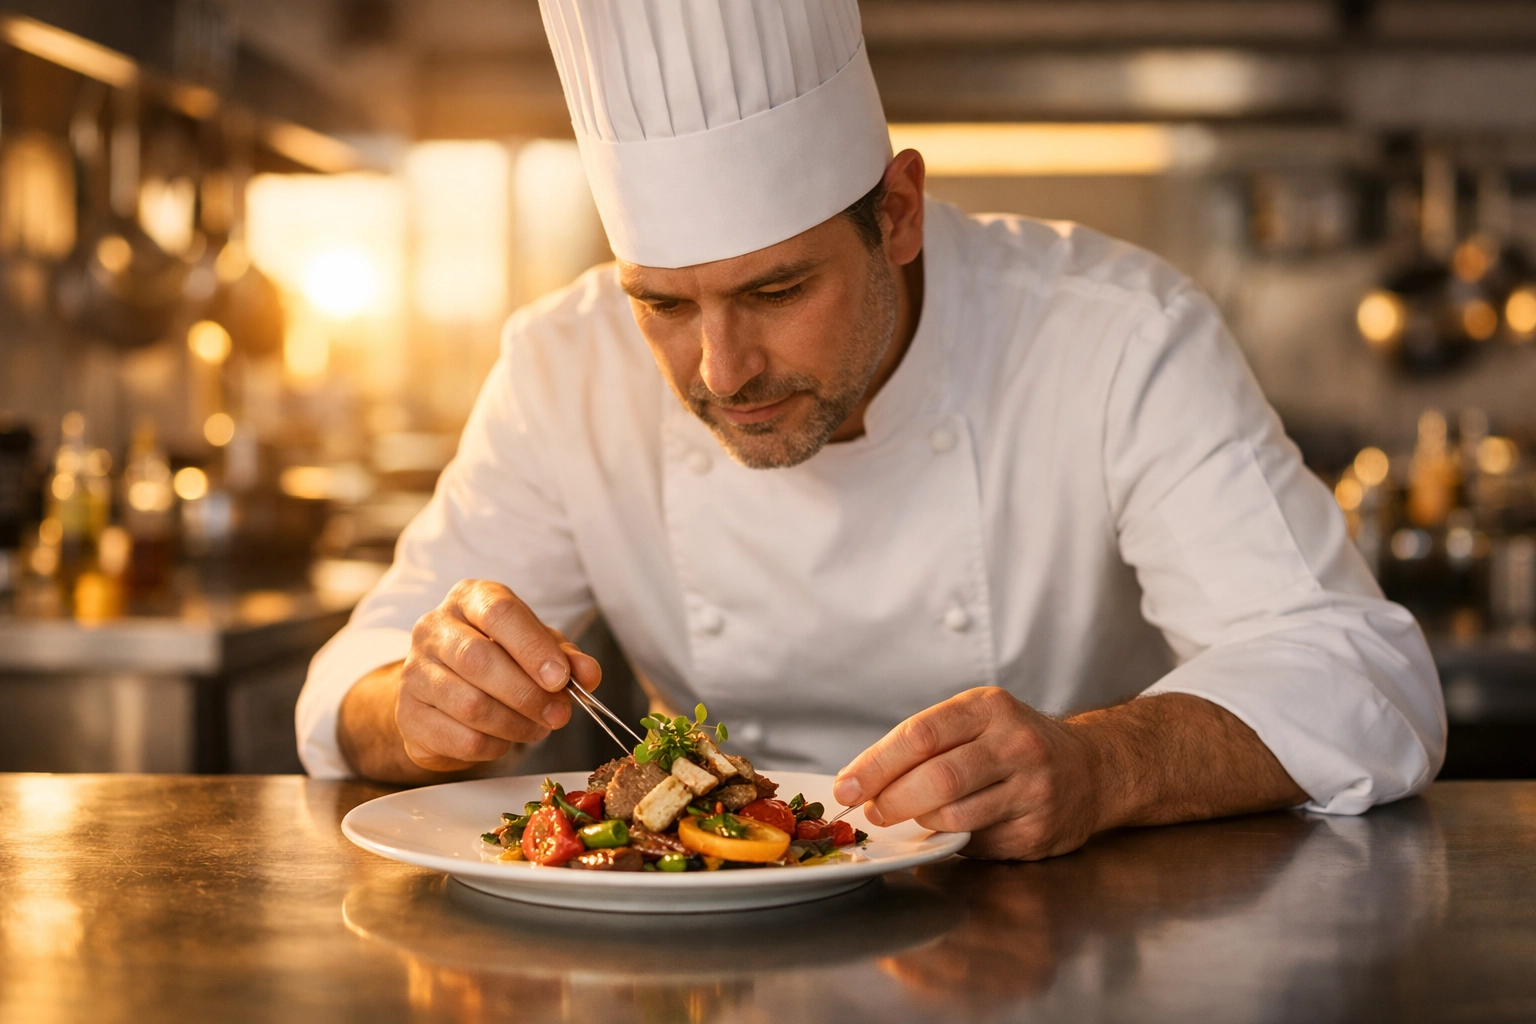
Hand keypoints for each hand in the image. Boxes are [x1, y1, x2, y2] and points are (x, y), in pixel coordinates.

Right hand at [397, 579, 600, 772]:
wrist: (446, 692)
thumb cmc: (500, 659)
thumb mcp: (538, 648)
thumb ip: (566, 657)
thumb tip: (587, 674)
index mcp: (469, 599)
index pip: (499, 613)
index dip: (533, 647)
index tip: (560, 678)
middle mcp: (433, 629)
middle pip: (479, 660)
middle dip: (528, 694)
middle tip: (559, 714)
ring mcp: (414, 672)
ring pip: (470, 704)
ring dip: (516, 724)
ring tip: (537, 727)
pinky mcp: (408, 716)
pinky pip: (461, 738)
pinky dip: (495, 745)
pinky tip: (506, 739)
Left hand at [832, 687, 1105, 859]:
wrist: (1092, 769)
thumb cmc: (1015, 743)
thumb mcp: (978, 718)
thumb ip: (928, 741)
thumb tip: (862, 779)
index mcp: (990, 708)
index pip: (921, 735)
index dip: (876, 764)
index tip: (846, 785)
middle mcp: (1017, 744)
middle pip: (937, 778)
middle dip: (892, 799)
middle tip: (871, 810)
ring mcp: (1033, 790)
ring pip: (954, 815)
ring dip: (921, 821)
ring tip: (915, 815)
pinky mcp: (1039, 831)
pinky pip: (978, 842)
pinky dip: (954, 838)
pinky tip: (956, 826)